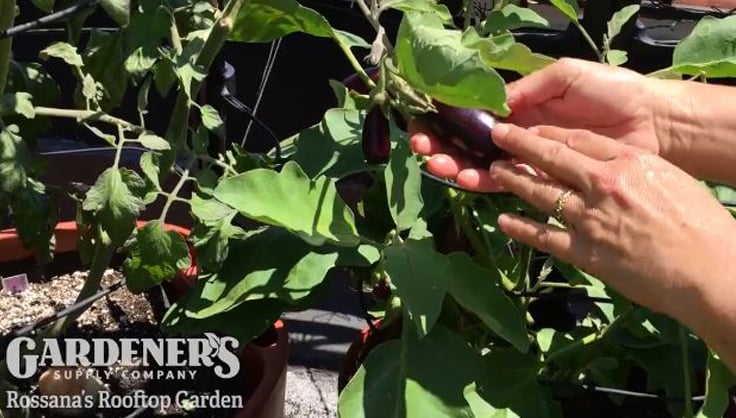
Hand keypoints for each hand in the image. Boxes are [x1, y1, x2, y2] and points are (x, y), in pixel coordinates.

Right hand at [410, 58, 666, 191]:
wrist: (652, 122)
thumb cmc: (613, 90)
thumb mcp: (566, 76)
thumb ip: (529, 88)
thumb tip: (492, 104)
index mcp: (521, 106)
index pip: (473, 115)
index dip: (446, 120)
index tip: (426, 123)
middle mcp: (519, 134)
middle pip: (470, 144)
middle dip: (443, 146)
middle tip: (425, 150)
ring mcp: (530, 159)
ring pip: (483, 165)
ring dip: (457, 166)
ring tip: (440, 166)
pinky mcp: (546, 181)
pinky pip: (509, 184)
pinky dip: (486, 183)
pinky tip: (468, 180)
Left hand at [487, 123, 735, 334]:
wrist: (709, 270)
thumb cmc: (700, 224)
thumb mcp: (669, 179)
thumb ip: (633, 168)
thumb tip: (610, 164)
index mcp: (628, 162)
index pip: (578, 140)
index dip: (549, 133)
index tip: (531, 128)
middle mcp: (603, 185)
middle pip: (553, 158)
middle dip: (520, 145)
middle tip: (497, 136)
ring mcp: (590, 219)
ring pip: (541, 193)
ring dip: (514, 180)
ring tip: (495, 171)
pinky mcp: (585, 252)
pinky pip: (544, 236)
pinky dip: (520, 229)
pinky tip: (504, 221)